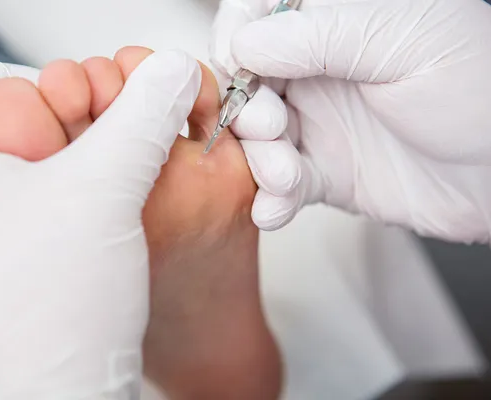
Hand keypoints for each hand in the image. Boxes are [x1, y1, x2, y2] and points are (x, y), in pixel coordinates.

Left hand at [0, 51, 199, 398]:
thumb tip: (168, 71)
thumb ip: (141, 117)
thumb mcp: (105, 190)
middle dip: (58, 130)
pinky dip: (57, 214)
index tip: (77, 103)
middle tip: (104, 149)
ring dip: (65, 174)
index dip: (28, 78)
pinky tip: (93, 235)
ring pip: (11, 180)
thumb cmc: (51, 311)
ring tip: (106, 195)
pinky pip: (16, 224)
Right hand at [210, 0, 490, 243]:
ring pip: (260, 138)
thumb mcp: (406, 41)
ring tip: (283, 175)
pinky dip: (273, 199)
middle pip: (251, 81)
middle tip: (268, 125)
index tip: (235, 64)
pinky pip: (283, 184)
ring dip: (259, 160)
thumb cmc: (481, 90)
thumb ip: (320, 38)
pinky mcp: (327, 173)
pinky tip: (275, 208)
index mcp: (340, 22)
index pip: (262, 12)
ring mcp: (322, 123)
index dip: (237, 34)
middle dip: (247, 107)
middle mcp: (323, 71)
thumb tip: (247, 42)